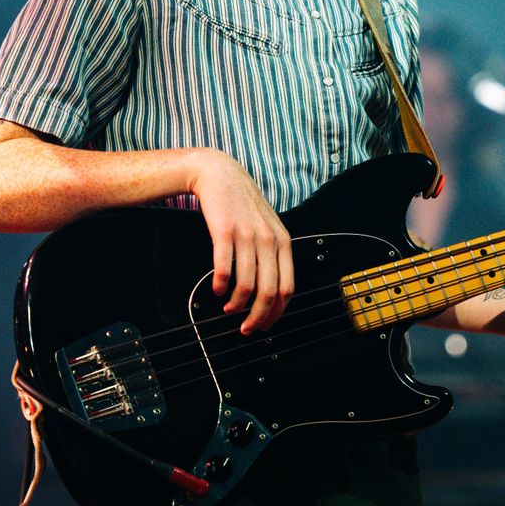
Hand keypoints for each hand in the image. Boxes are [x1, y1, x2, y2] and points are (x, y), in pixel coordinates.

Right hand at [189, 151, 293, 333]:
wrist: (221, 176)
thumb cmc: (243, 205)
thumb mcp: (268, 227)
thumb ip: (273, 255)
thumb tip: (269, 292)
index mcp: (283, 242)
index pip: (288, 287)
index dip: (276, 312)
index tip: (264, 325)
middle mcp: (269, 239)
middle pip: (269, 291)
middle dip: (258, 317)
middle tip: (246, 329)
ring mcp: (247, 235)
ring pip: (247, 284)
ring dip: (236, 304)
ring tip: (228, 309)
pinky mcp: (225, 231)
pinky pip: (224, 268)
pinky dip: (220, 285)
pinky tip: (216, 289)